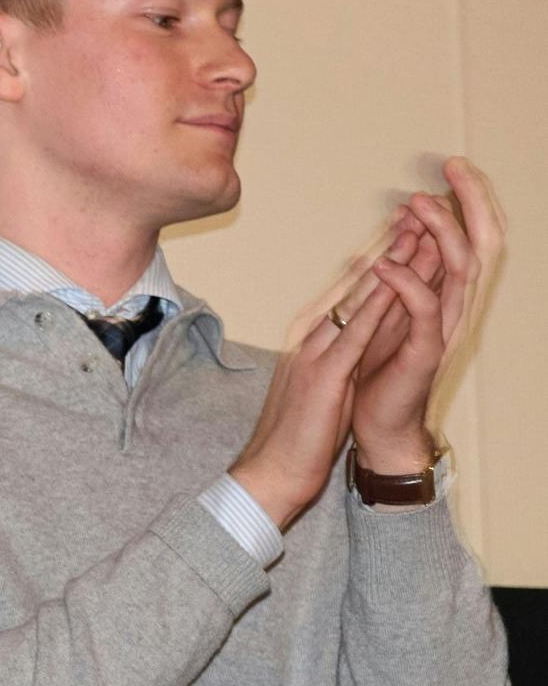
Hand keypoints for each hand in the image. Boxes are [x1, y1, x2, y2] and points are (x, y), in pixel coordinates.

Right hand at [227, 249, 406, 529]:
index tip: (400, 228)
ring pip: (355, 297)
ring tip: (415, 232)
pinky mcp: (324, 372)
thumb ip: (334, 356)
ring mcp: (313, 352)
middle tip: (413, 213)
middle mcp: (306, 336)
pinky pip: (357, 331)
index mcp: (306, 338)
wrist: (272, 471)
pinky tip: (396, 281)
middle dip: (385, 246)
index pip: (344, 287)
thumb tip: (353, 341)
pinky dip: (378, 303)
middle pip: (351, 281)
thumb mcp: (319, 385)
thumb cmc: (296, 436)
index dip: (375, 255)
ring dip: (388, 264)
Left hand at [346, 159, 501, 471]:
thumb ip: (402, 277)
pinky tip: (385, 263)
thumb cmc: (379, 371)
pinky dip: (406, 283)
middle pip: (483, 242)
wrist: (377, 428)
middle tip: (454, 167)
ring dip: (440, 232)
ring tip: (416, 206)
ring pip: (461, 269)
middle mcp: (457, 308)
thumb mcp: (390, 314)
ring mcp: (445, 330)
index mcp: (450, 296)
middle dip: (471, 201)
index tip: (451, 167)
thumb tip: (402, 235)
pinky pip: (425, 310)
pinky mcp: (425, 352)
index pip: (474, 236)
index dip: (469, 200)